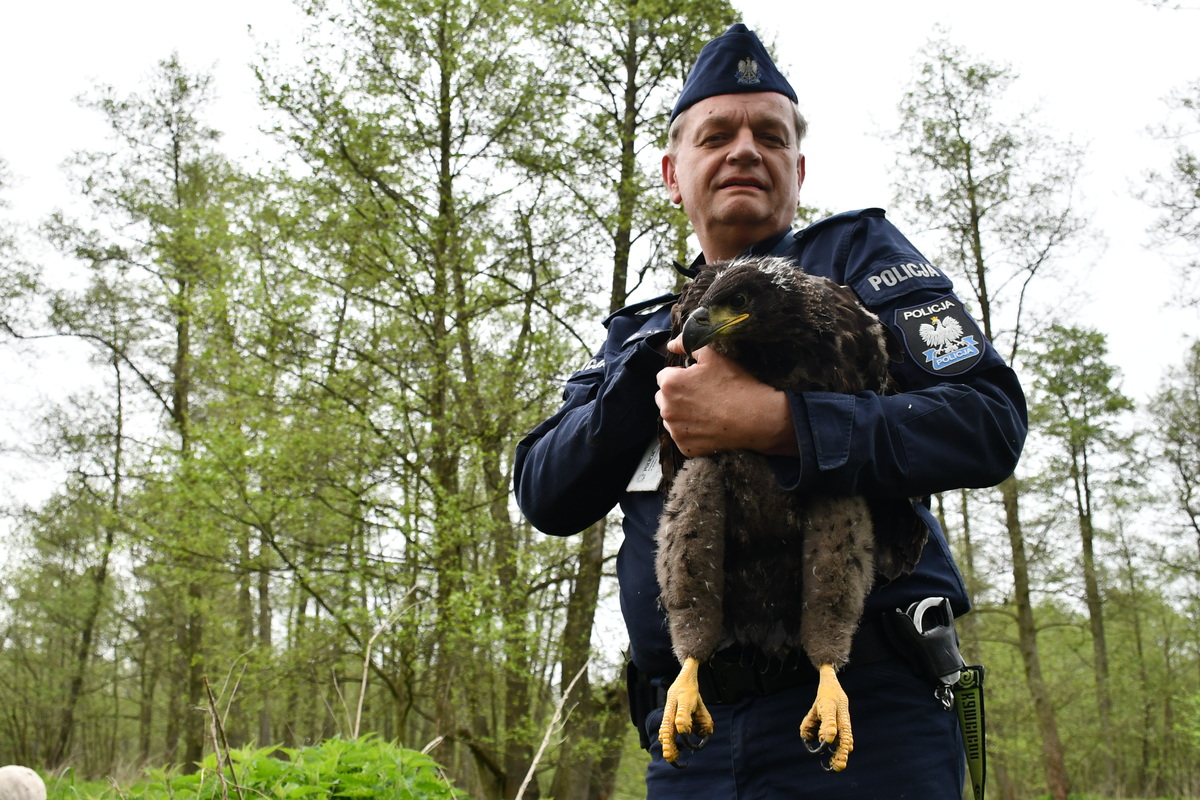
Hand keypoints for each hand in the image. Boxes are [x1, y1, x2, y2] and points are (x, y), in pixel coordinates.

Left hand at [655, 336, 797, 457]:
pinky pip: (682, 436)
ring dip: (682, 414)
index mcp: (669, 384)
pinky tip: (709, 426)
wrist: (756, 417)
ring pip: (672, 418)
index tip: (698, 380)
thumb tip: (672, 344)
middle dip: (678, 395)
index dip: (681, 376)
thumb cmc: (735, 383)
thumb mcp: (713, 354)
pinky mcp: (685, 447)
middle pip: (664, 398)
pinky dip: (691, 432)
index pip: (664, 376)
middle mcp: (666, 408)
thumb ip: (687, 343)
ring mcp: (675, 430)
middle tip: (703, 395)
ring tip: (707, 411)